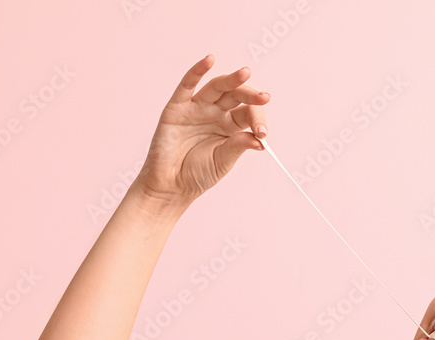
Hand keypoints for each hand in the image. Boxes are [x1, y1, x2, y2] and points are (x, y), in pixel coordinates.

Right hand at [131, 54, 269, 206]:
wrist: (170, 186)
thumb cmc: (197, 174)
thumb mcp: (223, 161)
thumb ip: (239, 146)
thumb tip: (260, 139)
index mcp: (230, 127)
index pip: (248, 114)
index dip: (258, 120)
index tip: (263, 133)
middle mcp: (215, 114)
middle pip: (236, 97)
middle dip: (250, 96)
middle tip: (264, 97)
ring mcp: (196, 108)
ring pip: (216, 88)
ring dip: (231, 79)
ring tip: (246, 73)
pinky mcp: (177, 107)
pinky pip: (187, 85)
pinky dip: (197, 71)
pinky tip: (209, 60)